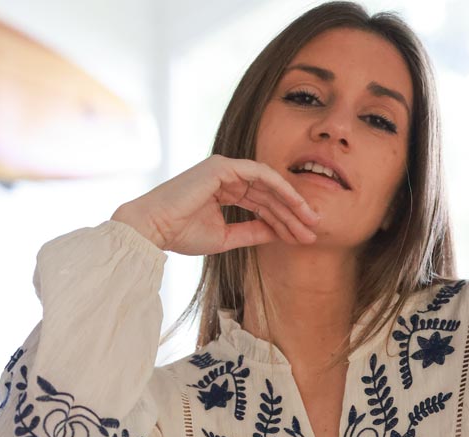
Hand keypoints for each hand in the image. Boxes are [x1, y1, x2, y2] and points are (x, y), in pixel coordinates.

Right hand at [112, 153, 320, 255]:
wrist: (154, 228)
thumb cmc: (181, 233)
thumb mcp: (225, 237)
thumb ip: (251, 232)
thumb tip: (277, 234)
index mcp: (225, 190)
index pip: (262, 205)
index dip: (284, 221)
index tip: (302, 238)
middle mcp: (227, 176)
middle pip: (270, 195)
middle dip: (293, 214)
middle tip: (314, 231)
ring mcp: (226, 168)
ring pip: (269, 185)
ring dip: (292, 204)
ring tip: (310, 222)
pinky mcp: (224, 167)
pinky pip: (261, 175)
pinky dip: (280, 189)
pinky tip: (296, 205)